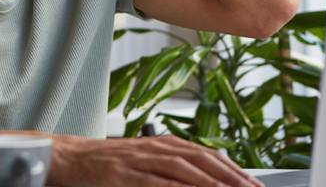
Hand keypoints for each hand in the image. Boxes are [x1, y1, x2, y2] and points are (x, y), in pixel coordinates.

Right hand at [50, 135, 264, 186]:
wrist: (71, 157)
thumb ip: (171, 168)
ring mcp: (138, 160)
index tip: (254, 183)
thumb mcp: (143, 160)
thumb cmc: (108, 162)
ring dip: (210, 181)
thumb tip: (203, 179)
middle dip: (230, 175)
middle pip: (200, 158)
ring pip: (181, 168)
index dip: (232, 168)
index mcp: (162, 143)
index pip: (205, 154)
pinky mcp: (122, 174)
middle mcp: (154, 147)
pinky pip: (153, 181)